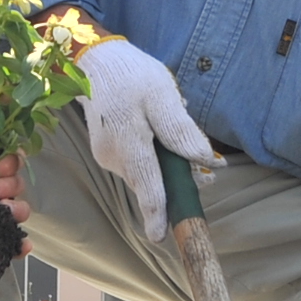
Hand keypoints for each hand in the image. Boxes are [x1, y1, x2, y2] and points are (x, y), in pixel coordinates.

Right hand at [77, 36, 219, 242]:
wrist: (94, 64)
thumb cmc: (131, 75)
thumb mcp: (162, 94)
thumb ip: (181, 130)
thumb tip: (206, 161)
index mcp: (128, 142)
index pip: (147, 185)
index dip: (156, 212)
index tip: (160, 237)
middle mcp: (113, 157)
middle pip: (153, 181)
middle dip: (178, 177)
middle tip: (204, 163)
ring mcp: (107, 157)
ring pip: (147, 172)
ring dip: (167, 162)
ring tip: (171, 128)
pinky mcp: (107, 153)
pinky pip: (138, 163)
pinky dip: (153, 155)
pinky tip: (154, 130)